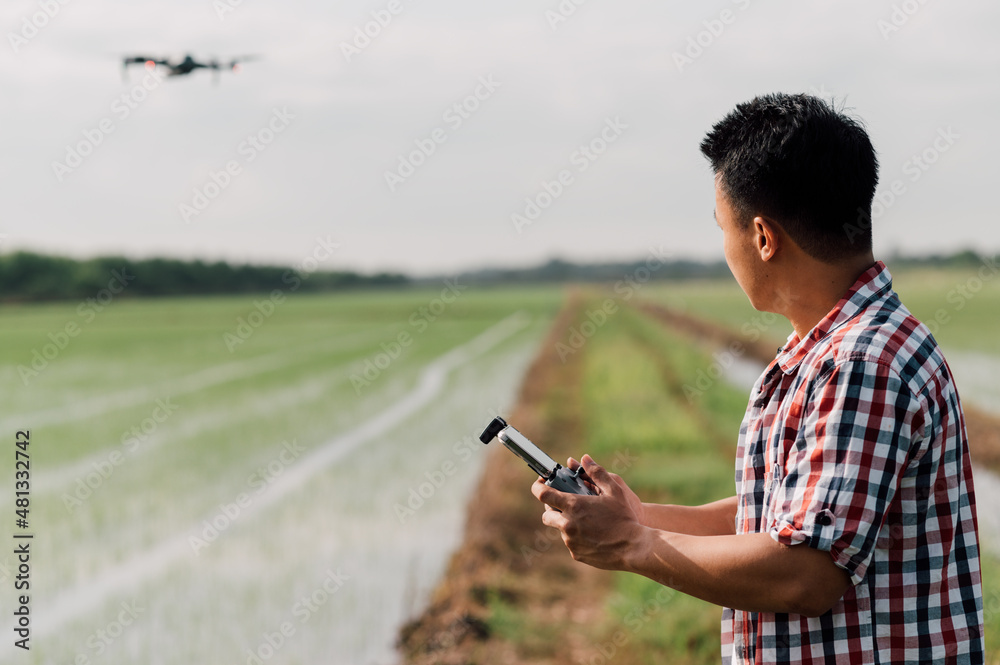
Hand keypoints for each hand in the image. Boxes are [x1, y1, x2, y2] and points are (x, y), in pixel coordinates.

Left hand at [531, 454, 645, 570]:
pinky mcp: (576, 554)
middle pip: (546, 514)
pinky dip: (577, 537)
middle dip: (553, 508)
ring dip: (567, 522)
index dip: (538, 487)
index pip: (543, 494)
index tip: (540, 484)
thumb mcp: (614, 490)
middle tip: (566, 504)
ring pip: (560, 529)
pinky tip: (593, 534)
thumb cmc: (625, 517)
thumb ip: (596, 472)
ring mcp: (570, 541)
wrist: (634, 548)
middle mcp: (567, 524)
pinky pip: (571, 543)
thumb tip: (584, 459)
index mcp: (573, 506)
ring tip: (586, 520)